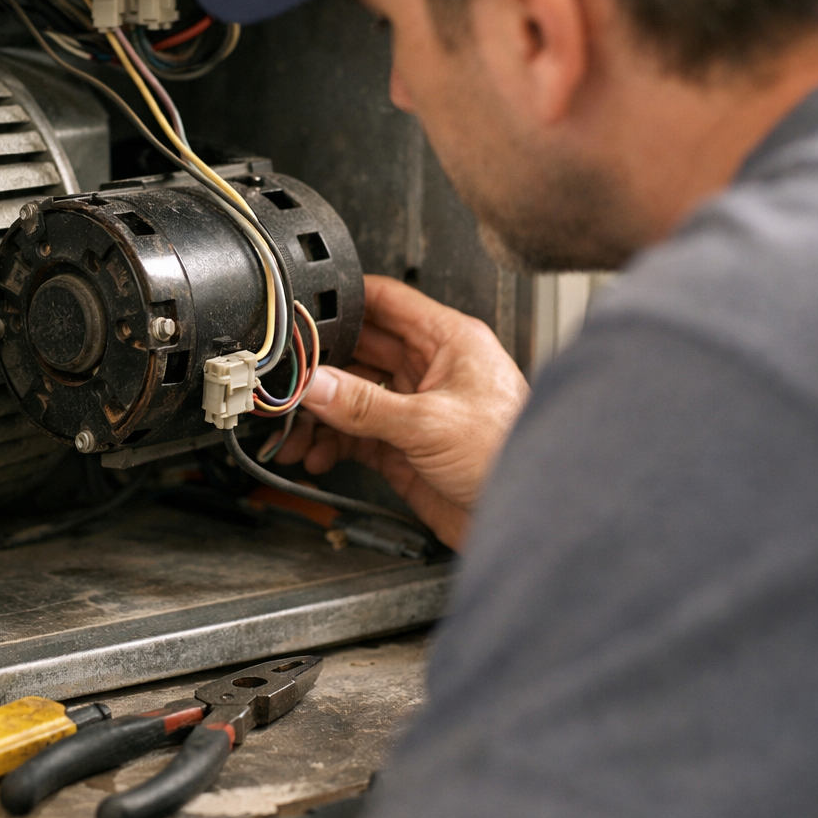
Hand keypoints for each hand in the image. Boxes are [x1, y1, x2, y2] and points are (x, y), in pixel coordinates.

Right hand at [274, 274, 528, 548]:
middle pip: (361, 353)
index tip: (306, 309)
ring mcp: (416, 409)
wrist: (529, 515)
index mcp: (449, 342)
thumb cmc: (510, 455)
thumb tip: (317, 384)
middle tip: (288, 381)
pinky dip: (331, 445)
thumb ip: (365, 404)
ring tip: (294, 432)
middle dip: (323, 368)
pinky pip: (356, 436)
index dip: (346, 301)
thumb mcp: (430, 422)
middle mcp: (430, 370)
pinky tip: (317, 455)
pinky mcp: (405, 448)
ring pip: (353, 398)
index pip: (388, 302)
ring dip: (320, 415)